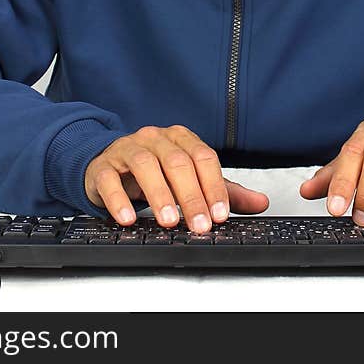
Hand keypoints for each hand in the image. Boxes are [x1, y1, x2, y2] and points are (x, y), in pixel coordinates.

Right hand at [84, 124, 268, 232]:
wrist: (108, 164)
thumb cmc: (154, 171)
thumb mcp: (189, 178)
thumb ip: (223, 191)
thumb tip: (261, 203)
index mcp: (181, 139)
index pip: (203, 157)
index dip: (213, 186)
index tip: (220, 214)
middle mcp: (155, 138)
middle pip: (177, 162)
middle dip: (190, 196)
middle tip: (199, 225)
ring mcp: (127, 149)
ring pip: (145, 165)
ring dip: (159, 195)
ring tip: (168, 222)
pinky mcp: (102, 166)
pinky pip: (110, 179)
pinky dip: (119, 199)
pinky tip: (128, 218)